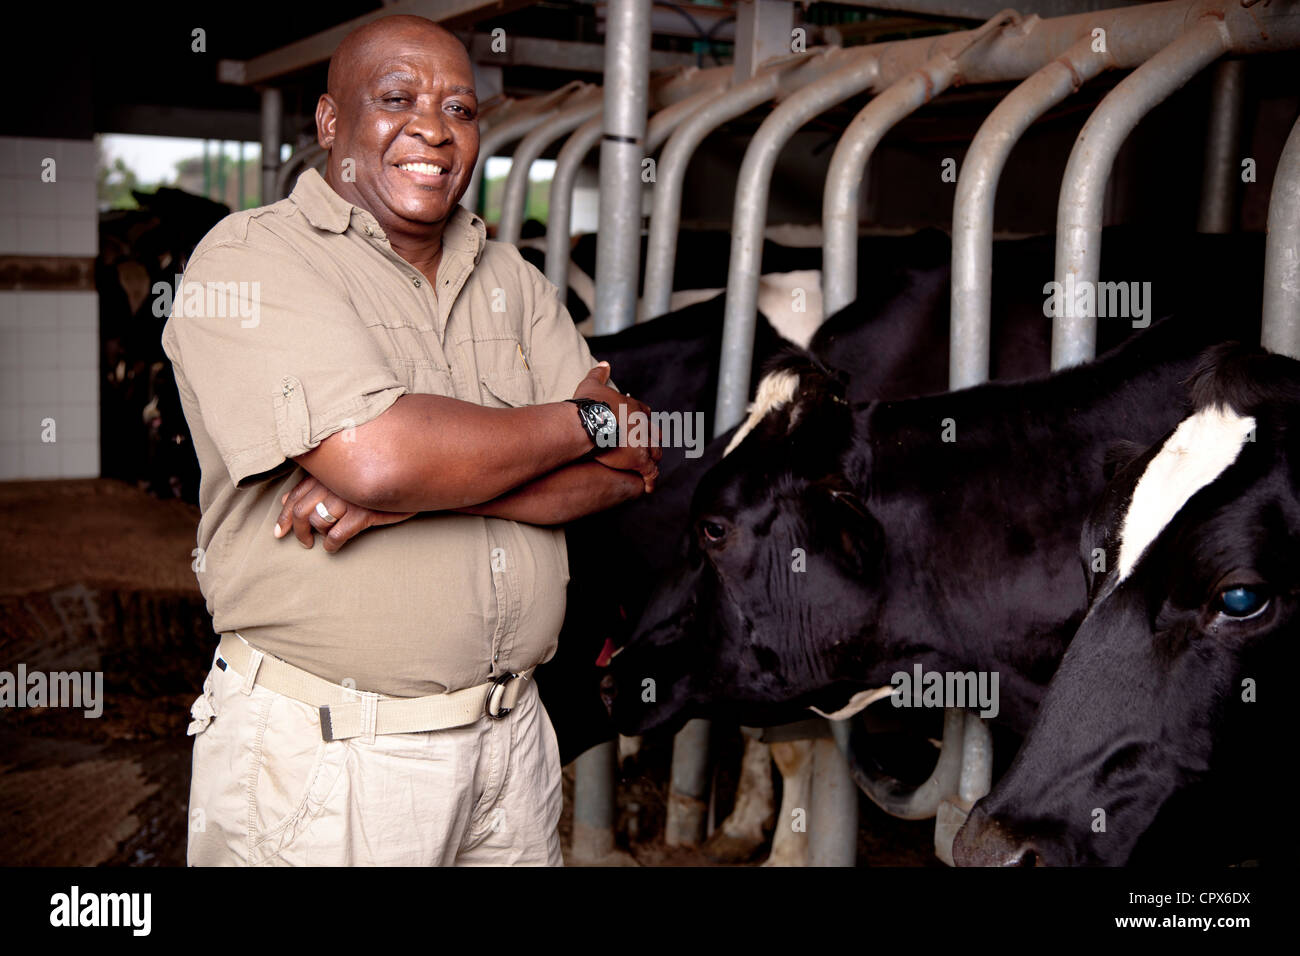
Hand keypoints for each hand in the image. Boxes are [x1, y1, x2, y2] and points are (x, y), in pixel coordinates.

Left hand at [274, 474, 415, 551]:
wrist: (412, 475)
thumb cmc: (375, 475)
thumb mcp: (343, 475)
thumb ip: (313, 484)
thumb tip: (285, 499)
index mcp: (328, 471)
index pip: (296, 494)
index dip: (285, 515)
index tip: (280, 531)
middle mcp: (334, 482)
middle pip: (303, 511)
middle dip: (299, 531)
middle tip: (303, 543)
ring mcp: (348, 497)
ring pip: (319, 522)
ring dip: (318, 535)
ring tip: (323, 542)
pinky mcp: (363, 512)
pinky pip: (338, 534)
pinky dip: (331, 544)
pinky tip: (332, 547)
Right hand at [572, 363, 661, 491]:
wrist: (590, 422)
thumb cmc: (589, 404)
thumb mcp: (592, 384)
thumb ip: (600, 373)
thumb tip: (605, 364)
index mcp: (633, 407)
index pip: (645, 412)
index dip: (644, 419)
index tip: (643, 423)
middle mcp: (643, 424)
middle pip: (653, 434)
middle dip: (651, 441)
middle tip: (650, 448)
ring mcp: (643, 442)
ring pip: (654, 453)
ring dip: (652, 460)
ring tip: (650, 467)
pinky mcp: (640, 459)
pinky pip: (649, 472)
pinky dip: (650, 480)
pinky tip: (649, 487)